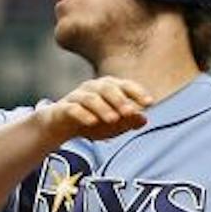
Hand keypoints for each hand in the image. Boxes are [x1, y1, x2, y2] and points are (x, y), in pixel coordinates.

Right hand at [34, 76, 152, 144]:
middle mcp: (92, 88)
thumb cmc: (93, 121)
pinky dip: (83, 115)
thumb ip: (129, 122)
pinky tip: (92, 122)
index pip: (124, 85)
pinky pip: (73, 109)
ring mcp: (77, 97)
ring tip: (113, 119)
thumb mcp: (114, 125)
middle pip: (107, 88)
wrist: (61, 125)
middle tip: (130, 113)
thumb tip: (144, 119)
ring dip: (103, 108)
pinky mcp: (63, 108)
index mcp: (108, 88)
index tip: (149, 103)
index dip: (137, 92)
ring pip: (90, 98)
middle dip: (120, 100)